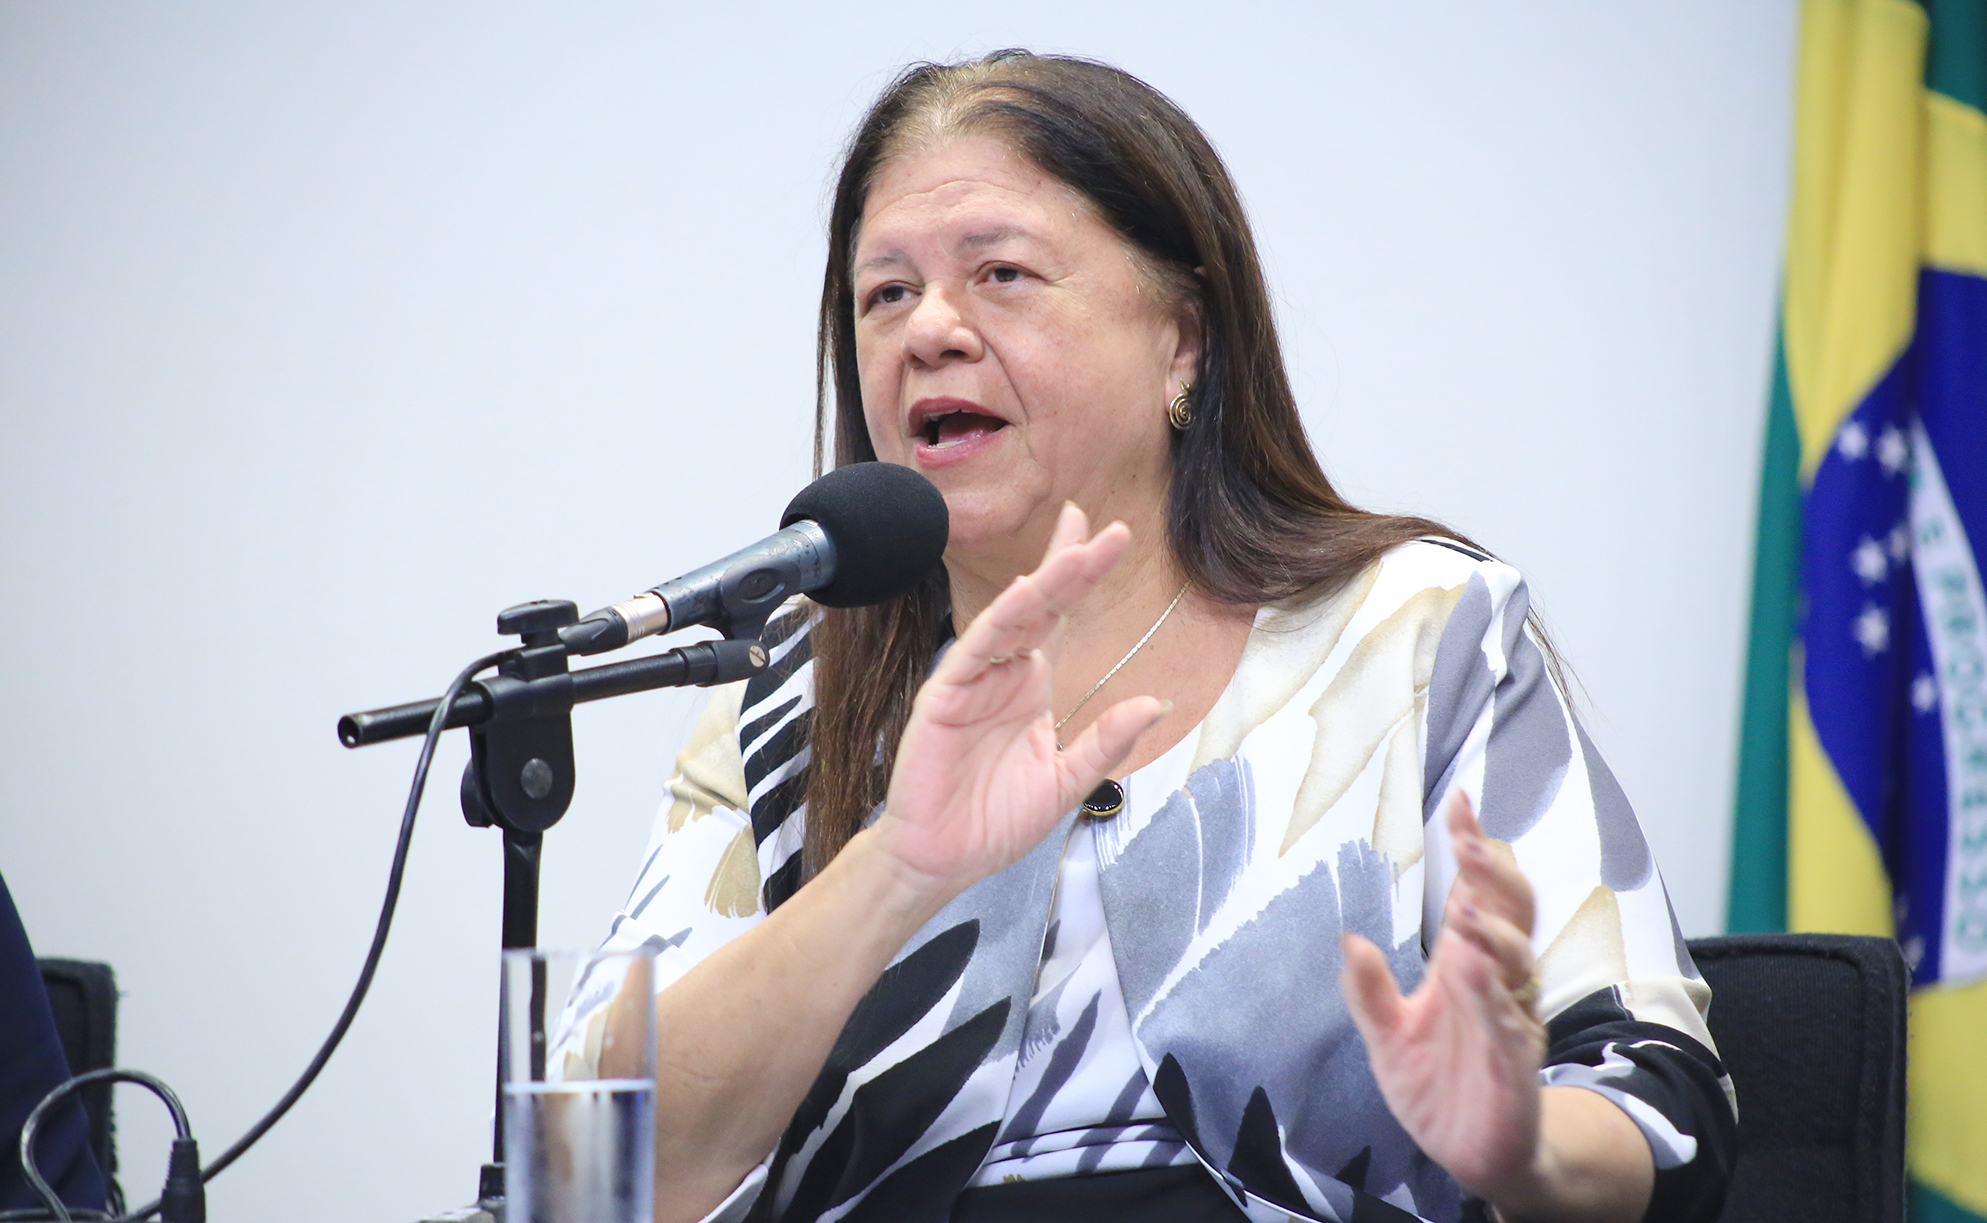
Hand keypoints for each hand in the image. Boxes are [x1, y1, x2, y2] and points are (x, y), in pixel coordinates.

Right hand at [870, 504, 1168, 894]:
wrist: (942, 859)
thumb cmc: (994, 822)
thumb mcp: (1065, 781)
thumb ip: (1107, 742)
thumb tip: (1157, 703)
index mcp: (1031, 688)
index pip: (1059, 619)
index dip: (1079, 577)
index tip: (1106, 535)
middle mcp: (1005, 675)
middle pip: (1042, 607)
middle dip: (1072, 566)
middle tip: (1107, 531)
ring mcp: (974, 681)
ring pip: (1012, 619)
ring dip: (1045, 584)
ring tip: (1078, 554)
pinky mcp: (945, 696)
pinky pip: (975, 650)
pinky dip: (999, 622)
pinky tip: (1026, 595)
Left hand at [1342, 792, 1545, 1205]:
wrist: (1472, 1156)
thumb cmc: (1436, 1085)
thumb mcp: (1387, 1035)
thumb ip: (1368, 990)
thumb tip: (1349, 938)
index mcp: (1464, 965)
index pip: (1474, 892)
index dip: (1473, 847)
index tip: (1460, 801)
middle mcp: (1495, 983)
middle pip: (1512, 913)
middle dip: (1494, 877)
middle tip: (1470, 845)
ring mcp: (1510, 1020)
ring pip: (1519, 963)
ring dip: (1496, 934)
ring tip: (1468, 911)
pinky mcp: (1516, 1065)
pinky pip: (1512, 1026)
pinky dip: (1496, 1001)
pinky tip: (1479, 978)